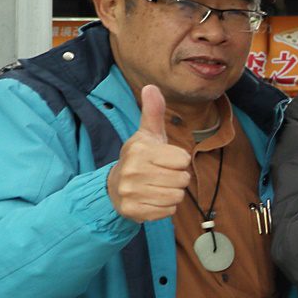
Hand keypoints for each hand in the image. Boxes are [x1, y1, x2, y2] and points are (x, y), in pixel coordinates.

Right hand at [107, 85, 192, 223]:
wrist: (114, 187)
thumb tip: (151, 86)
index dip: (178, 160)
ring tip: (157, 186)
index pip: (183, 159)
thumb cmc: (140, 158)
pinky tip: (152, 199)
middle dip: (178, 178)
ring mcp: (131, 192)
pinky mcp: (133, 211)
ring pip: (177, 196)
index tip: (165, 159)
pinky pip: (168, 211)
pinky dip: (165, 207)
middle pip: (183, 179)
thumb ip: (154, 112)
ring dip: (172, 193)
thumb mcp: (147, 134)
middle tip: (162, 175)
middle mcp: (133, 171)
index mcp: (140, 150)